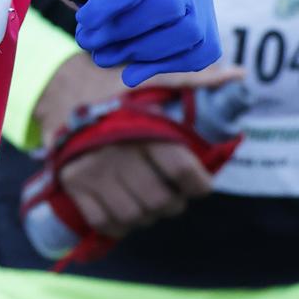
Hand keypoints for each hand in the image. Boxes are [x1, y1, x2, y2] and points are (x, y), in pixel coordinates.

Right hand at [38, 51, 244, 240]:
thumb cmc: (115, 83)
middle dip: (173, 201)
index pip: (184, 172)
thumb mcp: (154, 75)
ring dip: (148, 213)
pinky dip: (119, 224)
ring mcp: (92, 170)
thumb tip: (239, 77)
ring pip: (135, 216)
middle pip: (161, 201)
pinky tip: (124, 208)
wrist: (58, 86)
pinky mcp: (72, 183)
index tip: (200, 183)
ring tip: (148, 199)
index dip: (200, 184)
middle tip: (172, 192)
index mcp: (143, 126)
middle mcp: (117, 152)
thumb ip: (196, 80)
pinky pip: (104, 222)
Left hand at [73, 0, 222, 86]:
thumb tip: (90, 22)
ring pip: (189, 33)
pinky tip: (131, 71)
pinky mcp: (209, 28)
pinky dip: (164, 66)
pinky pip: (200, 54)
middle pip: (170, 6)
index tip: (83, 19)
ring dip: (141, 52)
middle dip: (124, 30)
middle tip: (88, 41)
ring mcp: (204, 1)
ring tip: (104, 56)